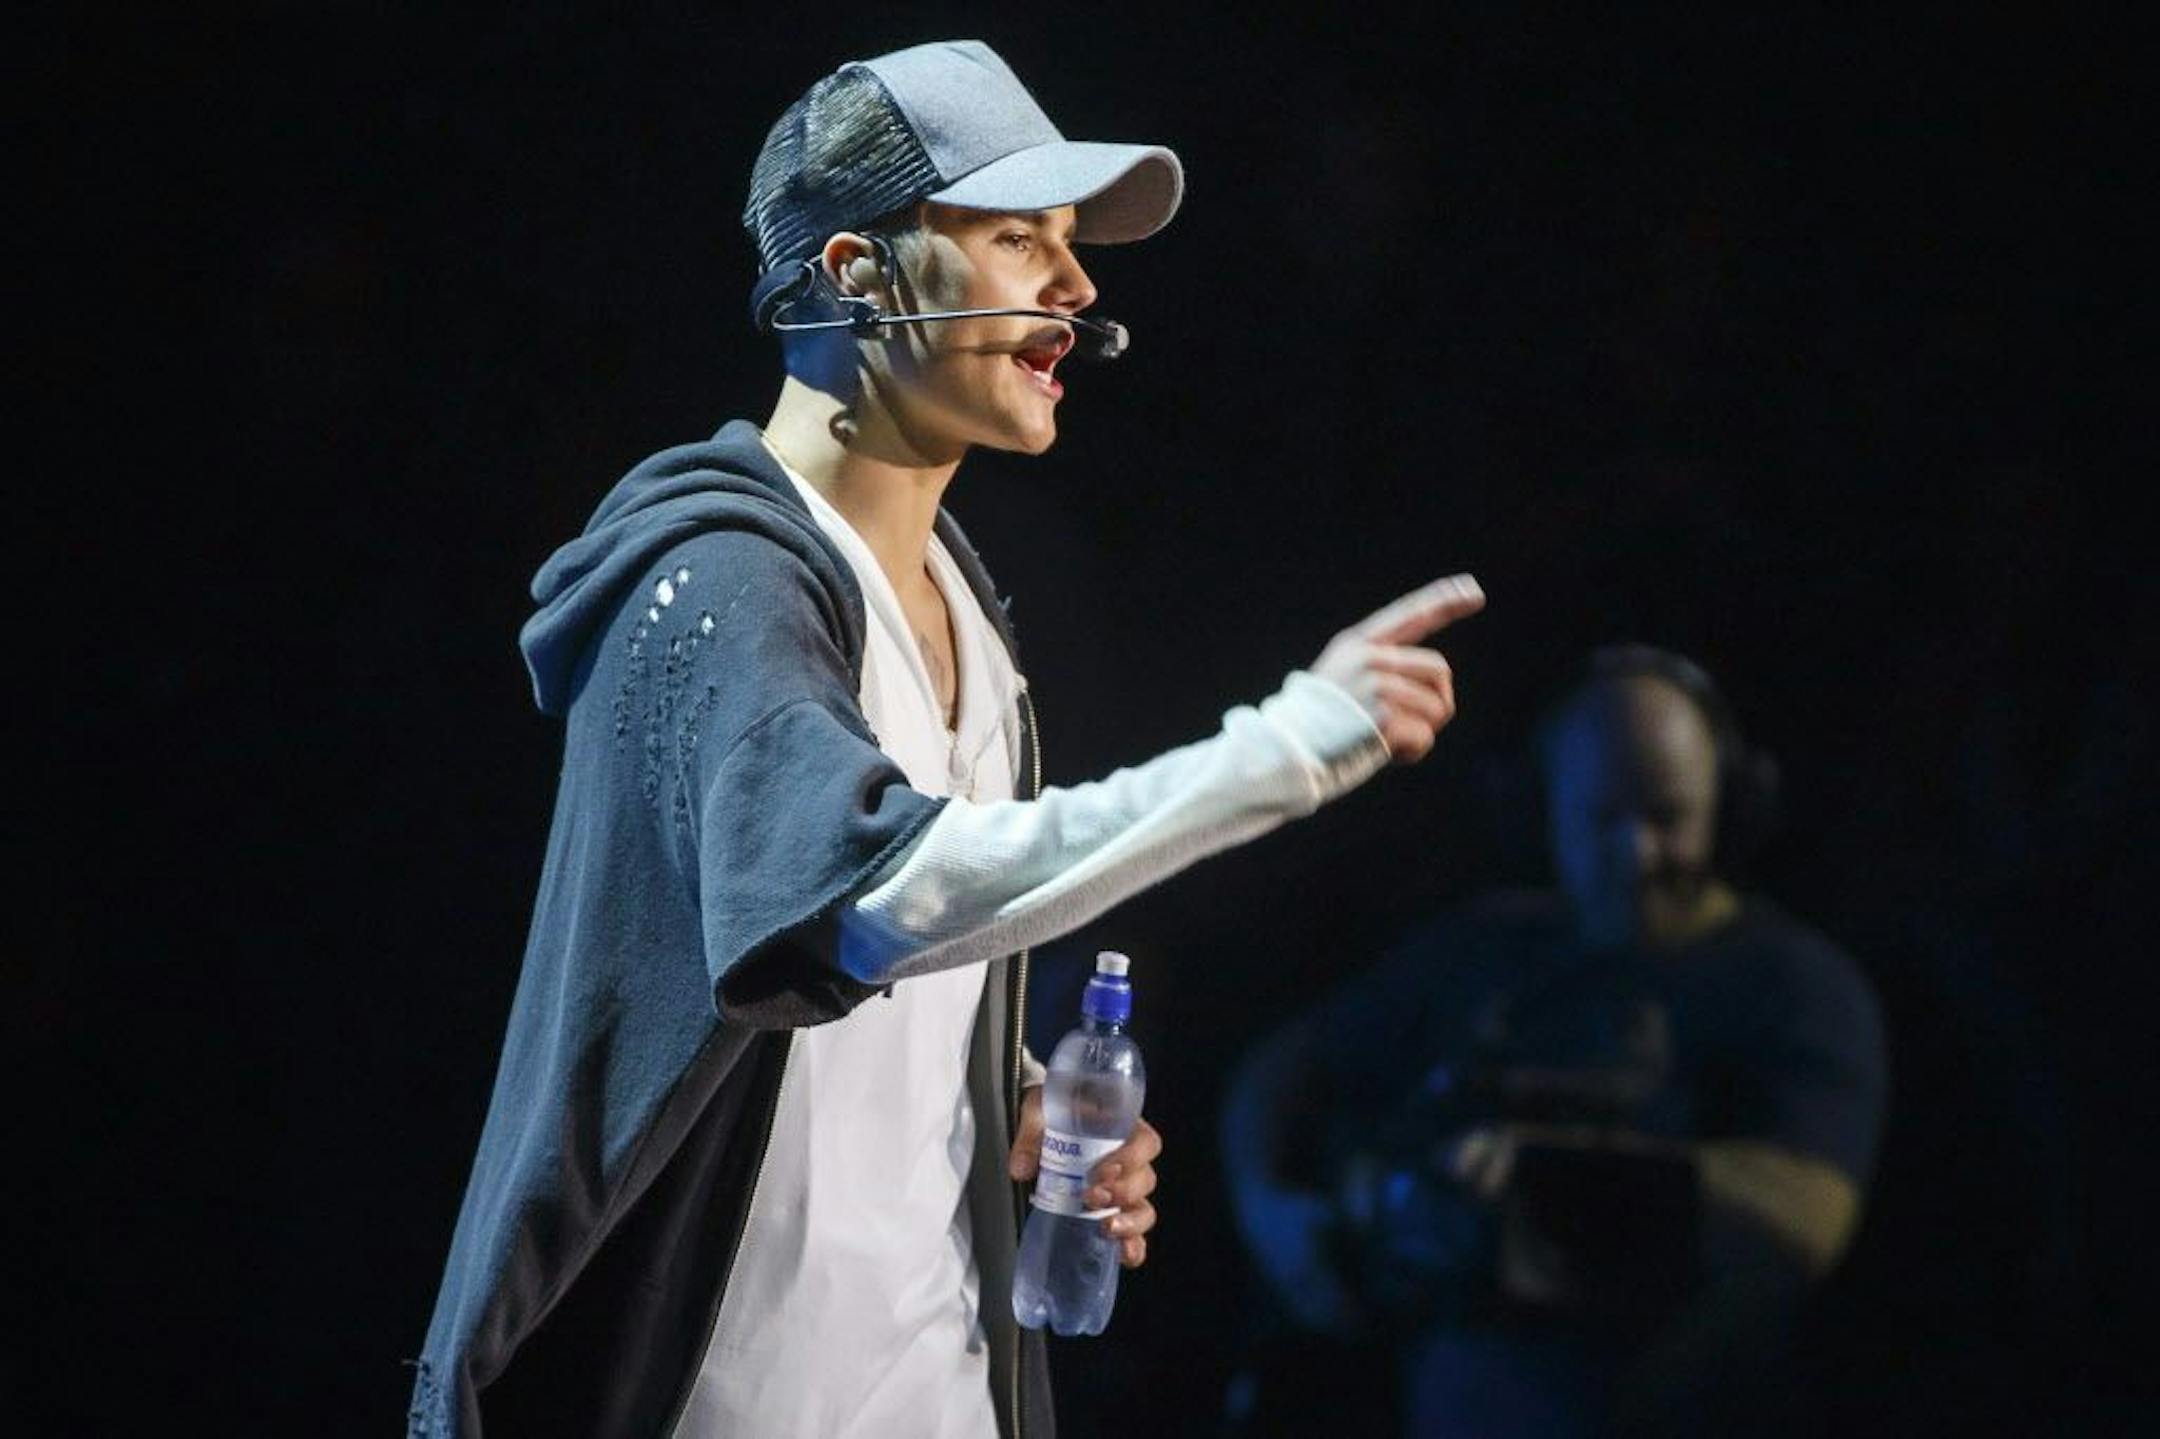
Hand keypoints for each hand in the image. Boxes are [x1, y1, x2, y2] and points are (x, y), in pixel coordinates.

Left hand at [1008, 1086, 1161, 1267]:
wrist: (1045, 1120)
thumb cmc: (1052, 1110)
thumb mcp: (1040, 1111)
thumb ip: (1031, 1136)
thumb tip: (1021, 1169)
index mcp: (1123, 1128)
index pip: (1145, 1143)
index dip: (1130, 1159)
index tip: (1101, 1170)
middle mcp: (1131, 1160)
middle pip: (1145, 1180)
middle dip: (1122, 1193)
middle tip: (1091, 1196)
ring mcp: (1124, 1188)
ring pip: (1144, 1208)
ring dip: (1129, 1221)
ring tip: (1107, 1228)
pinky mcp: (1113, 1211)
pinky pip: (1134, 1232)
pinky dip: (1133, 1245)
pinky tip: (1124, 1255)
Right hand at [1310, 574, 1484, 762]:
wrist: (1286, 752)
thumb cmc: (1317, 726)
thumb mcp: (1344, 683)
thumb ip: (1383, 673)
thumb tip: (1440, 695)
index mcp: (1358, 644)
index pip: (1411, 614)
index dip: (1445, 600)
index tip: (1474, 590)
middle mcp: (1370, 657)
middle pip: (1439, 669)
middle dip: (1436, 702)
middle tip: (1409, 727)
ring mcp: (1378, 683)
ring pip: (1438, 707)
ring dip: (1422, 732)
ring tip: (1386, 741)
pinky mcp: (1386, 714)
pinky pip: (1425, 736)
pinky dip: (1413, 753)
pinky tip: (1385, 754)